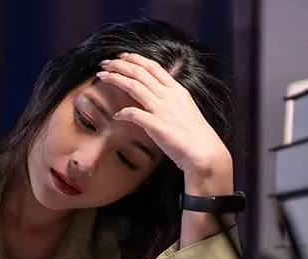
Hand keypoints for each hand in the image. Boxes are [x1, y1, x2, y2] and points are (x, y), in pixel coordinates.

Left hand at [96, 53, 231, 183]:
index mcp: (176, 90)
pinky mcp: (156, 125)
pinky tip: (116, 115)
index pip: (153, 67)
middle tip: (105, 63)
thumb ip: (169, 99)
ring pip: (135, 86)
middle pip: (140, 72)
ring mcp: (162, 109)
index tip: (121, 56)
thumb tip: (153, 95)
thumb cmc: (195, 133)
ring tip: (102, 75)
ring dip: (116, 79)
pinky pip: (134, 114)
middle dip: (120, 65)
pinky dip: (122, 113)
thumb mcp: (185, 108)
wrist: (204, 152)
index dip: (135, 58)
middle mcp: (169, 96)